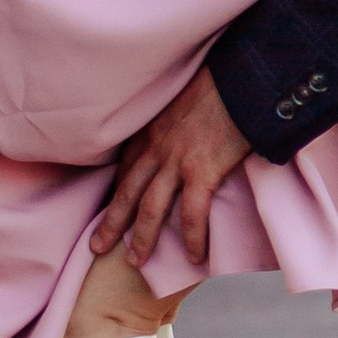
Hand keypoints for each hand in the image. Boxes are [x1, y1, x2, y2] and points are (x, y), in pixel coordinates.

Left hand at [91, 63, 252, 270]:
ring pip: (150, 208)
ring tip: (135, 262)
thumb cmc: (220, 81)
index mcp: (152, 129)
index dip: (116, 190)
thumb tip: (189, 129)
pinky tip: (195, 257)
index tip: (109, 207)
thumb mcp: (185, 96)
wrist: (241, 76)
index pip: (126, 166)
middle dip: (111, 222)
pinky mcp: (203, 171)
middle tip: (97, 247)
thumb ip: (178, 117)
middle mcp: (157, 147)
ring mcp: (177, 160)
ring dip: (141, 238)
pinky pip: (193, 213)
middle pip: (126, 192)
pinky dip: (193, 237)